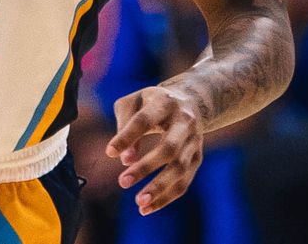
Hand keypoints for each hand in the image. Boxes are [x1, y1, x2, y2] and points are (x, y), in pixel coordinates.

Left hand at [105, 86, 204, 214]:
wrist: (190, 101)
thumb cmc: (151, 103)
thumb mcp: (133, 102)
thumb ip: (124, 126)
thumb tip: (124, 159)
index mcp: (165, 102)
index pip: (144, 121)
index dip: (127, 137)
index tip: (109, 152)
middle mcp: (184, 122)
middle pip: (169, 148)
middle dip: (146, 167)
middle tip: (122, 182)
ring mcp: (195, 141)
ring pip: (180, 168)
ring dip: (160, 188)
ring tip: (138, 203)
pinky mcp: (198, 158)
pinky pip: (185, 181)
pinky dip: (167, 197)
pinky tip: (148, 207)